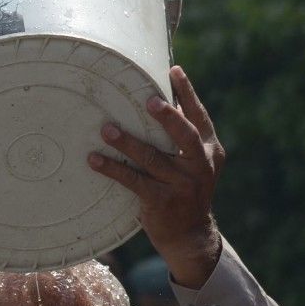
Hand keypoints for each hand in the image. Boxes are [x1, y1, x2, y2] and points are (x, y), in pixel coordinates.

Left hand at [88, 65, 223, 287]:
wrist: (190, 235)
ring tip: (106, 128)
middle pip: (184, 135)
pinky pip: (134, 181)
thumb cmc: (186, 191)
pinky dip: (113, 169)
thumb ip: (184, 139)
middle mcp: (199, 166)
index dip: (187, 93)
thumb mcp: (195, 164)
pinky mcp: (162, 201)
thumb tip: (163, 101)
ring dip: (127, 142)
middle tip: (148, 100)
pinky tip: (95, 160)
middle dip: (167, 116)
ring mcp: (181, 185)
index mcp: (209, 151)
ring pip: (152, 158)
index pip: (199, 117)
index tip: (174, 70)